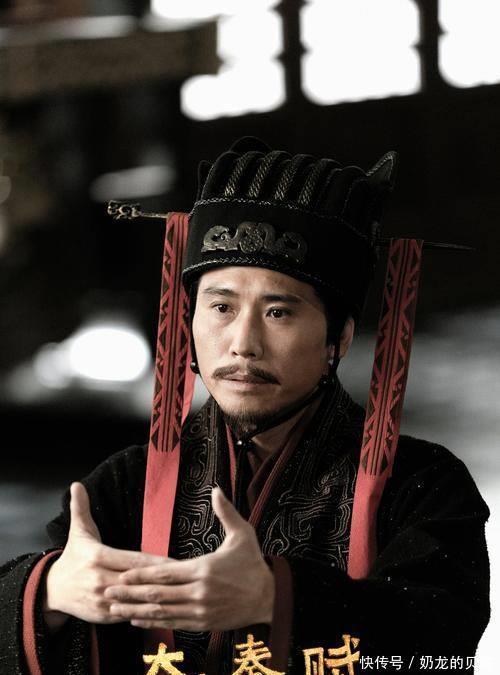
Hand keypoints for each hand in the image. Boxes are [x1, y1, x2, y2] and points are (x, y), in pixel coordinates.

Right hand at [44, 482, 166, 630]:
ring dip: (156, 598)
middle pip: (137, 580)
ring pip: (134, 599)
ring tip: (178, 594)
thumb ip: (80, 507)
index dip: (155, 562)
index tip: (174, 562)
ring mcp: (101, 599)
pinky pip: (128, 614)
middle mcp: (99, 578)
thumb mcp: (78, 531)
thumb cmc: (74, 556)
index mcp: (97, 556)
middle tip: (185, 578)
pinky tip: (162, 609)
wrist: (53, 589)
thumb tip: (76, 484)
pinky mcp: (102, 615)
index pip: (133, 559)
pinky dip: (144, 612)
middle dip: (161, 580)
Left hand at [104, 487, 274, 631]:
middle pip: (158, 594)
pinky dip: (153, 622)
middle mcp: (198, 592)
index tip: (121, 574)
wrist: (268, 597)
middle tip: (105, 593)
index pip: (165, 573)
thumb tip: (217, 489)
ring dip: (135, 611)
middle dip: (130, 594)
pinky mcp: (203, 623)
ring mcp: (200, 610)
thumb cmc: (254, 563)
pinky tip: (137, 620)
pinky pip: (172, 623)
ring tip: (114, 610)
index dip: (141, 575)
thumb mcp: (243, 534)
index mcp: (203, 569)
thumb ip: (226, 512)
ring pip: (161, 612)